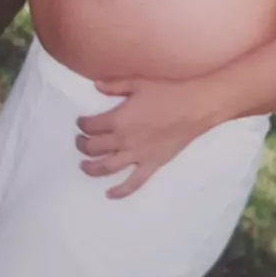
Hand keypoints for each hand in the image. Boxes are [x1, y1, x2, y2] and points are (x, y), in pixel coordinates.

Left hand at [75, 76, 210, 199]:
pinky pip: (133, 183)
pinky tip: (109, 194)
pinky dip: (120, 191)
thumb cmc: (168, 91)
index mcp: (117, 120)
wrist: (196, 106)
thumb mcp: (138, 82)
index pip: (91, 125)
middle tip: (80, 141)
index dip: (83, 124)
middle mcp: (123, 140)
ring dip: (91, 168)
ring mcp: (137, 155)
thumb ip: (115, 85)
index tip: (81, 122)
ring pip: (106, 167)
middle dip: (83, 144)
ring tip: (84, 166)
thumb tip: (95, 86)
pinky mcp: (152, 165)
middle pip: (94, 147)